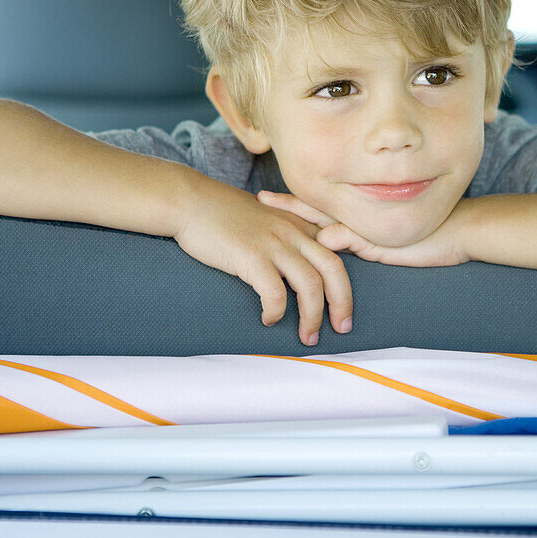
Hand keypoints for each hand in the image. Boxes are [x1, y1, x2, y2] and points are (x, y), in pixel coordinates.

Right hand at [173, 176, 353, 344]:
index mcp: (298, 223)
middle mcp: (292, 232)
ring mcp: (273, 244)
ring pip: (310, 285)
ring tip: (308, 336)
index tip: (344, 306)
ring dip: (313, 316)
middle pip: (334, 269)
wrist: (189, 201)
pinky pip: (275, 293)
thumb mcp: (265, 216)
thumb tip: (294, 267)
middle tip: (341, 327)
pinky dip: (277, 312)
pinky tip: (268, 319)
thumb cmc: (222, 213)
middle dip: (342, 302)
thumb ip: (285, 234)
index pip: (337, 251)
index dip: (347, 280)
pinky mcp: (251, 257)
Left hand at [256, 190, 474, 266]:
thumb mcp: (382, 242)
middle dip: (285, 205)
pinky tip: (320, 236)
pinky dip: (337, 238)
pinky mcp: (382, 240)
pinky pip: (356, 237)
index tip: (266, 198)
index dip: (292, 204)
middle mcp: (358, 218)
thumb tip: (325, 240)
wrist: (459, 231)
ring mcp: (368, 227)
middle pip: (313, 209)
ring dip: (300, 214)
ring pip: (327, 217)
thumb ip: (354, 241)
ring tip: (271, 207)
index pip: (318, 208)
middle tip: (257, 199)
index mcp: (356, 218)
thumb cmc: (425, 237)